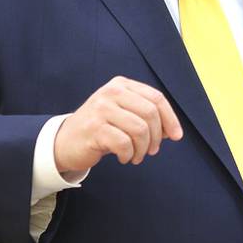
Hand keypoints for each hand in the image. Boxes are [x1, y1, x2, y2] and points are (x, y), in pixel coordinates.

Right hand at [53, 76, 182, 172]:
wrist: (65, 141)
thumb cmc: (101, 128)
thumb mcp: (123, 114)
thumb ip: (146, 116)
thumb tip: (172, 131)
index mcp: (121, 85)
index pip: (156, 98)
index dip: (170, 118)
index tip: (176, 136)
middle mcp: (111, 92)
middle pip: (150, 113)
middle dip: (157, 136)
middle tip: (152, 151)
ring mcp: (101, 109)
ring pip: (140, 129)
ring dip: (143, 149)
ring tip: (137, 156)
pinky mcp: (94, 128)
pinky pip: (124, 143)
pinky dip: (129, 155)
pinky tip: (124, 157)